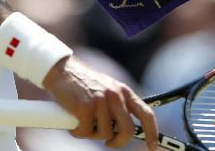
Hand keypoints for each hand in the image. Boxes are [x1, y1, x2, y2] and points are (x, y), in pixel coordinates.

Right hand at [42, 55, 157, 148]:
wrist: (62, 70)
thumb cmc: (84, 84)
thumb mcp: (108, 90)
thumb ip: (118, 106)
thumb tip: (124, 130)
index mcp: (124, 91)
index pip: (146, 114)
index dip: (152, 133)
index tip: (152, 147)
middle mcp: (115, 95)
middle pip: (128, 130)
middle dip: (119, 142)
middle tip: (109, 143)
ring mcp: (100, 101)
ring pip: (104, 134)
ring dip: (92, 134)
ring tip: (83, 122)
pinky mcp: (84, 107)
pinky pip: (85, 133)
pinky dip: (77, 132)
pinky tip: (72, 122)